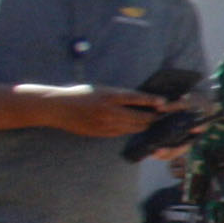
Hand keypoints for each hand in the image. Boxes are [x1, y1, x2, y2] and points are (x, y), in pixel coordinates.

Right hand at [23, 84, 168, 138]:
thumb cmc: (81, 94)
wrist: (59, 108)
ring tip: (155, 121)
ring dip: (145, 124)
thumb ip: (120, 95)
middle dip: (154, 116)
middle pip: (140, 117)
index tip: (165, 102)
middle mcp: (109, 111)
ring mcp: (106, 125)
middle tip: (164, 114)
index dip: (153, 101)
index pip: (137, 99)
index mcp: (109, 96)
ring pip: (133, 127)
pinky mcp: (102, 133)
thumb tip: (142, 100)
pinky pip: (123, 132)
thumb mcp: (101, 89)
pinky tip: (138, 126)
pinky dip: (132, 129)